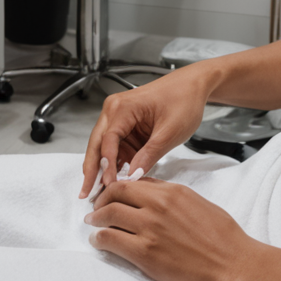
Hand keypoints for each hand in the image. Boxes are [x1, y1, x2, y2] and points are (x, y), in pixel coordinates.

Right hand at [78, 68, 212, 197]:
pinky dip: (114, 163)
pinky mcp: (127, 125)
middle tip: (87, 194)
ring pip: (104, 147)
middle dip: (91, 170)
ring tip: (98, 192)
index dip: (107, 166)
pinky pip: (116, 146)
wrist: (193, 86)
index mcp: (124, 107)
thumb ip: (149, 155)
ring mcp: (120, 117)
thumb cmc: (183, 100)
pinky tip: (112, 180)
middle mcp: (116, 109)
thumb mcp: (169, 132)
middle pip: (97, 143)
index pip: (108, 140)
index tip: (109, 186)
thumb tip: (131, 177)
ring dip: (101, 169)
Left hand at [85, 177, 259, 280]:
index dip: (116, 187)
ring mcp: (150, 228)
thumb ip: (171, 196)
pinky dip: (100, 239)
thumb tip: (152, 193)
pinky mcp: (145, 253)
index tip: (110, 194)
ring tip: (93, 223)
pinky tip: (98, 242)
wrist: (233, 264)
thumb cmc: (222, 237)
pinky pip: (112, 240)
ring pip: (109, 215)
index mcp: (171, 190)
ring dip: (96, 218)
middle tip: (95, 207)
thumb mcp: (196, 203)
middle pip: (116, 193)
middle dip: (102, 199)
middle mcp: (157, 205)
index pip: (133, 181)